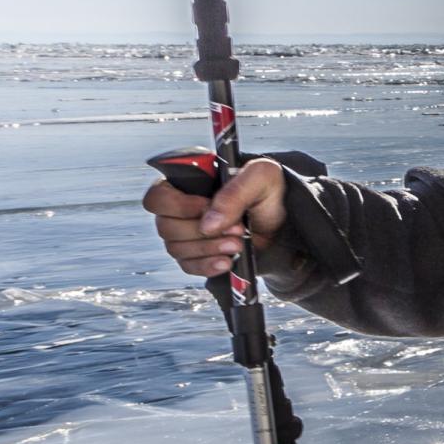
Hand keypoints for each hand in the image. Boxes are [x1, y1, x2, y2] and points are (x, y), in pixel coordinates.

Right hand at [145, 156, 286, 276]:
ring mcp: (186, 233)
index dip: (178, 206)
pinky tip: (227, 263)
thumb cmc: (270, 190)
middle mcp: (180, 208)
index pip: (157, 197)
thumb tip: (208, 224)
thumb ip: (234, 193)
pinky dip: (207, 266)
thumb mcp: (262, 177)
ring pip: (175, 248)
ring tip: (238, 244)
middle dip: (202, 232)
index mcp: (187, 183)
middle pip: (165, 227)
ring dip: (208, 249)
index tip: (207, 207)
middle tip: (238, 229)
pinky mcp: (197, 253)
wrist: (285, 222)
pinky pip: (187, 266)